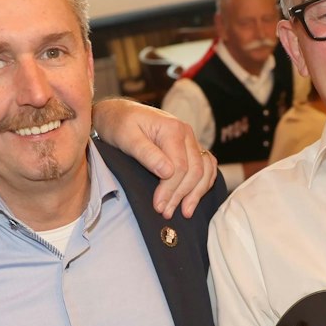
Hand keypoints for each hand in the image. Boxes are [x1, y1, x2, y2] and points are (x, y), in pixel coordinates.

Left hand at [91, 99, 215, 217]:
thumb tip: (167, 172)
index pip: (180, 167)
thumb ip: (146, 153)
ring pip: (205, 169)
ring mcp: (190, 139)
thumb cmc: (119, 124)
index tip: (158, 206)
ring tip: (184, 212)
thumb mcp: (126, 137)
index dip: (170, 190)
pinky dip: (204, 182)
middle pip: (195, 171)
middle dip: (181, 195)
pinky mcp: (189, 146)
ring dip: (196, 193)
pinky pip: (207, 165)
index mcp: (173, 129)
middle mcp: (186, 133)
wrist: (118, 113)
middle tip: (165, 212)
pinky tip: (195, 197)